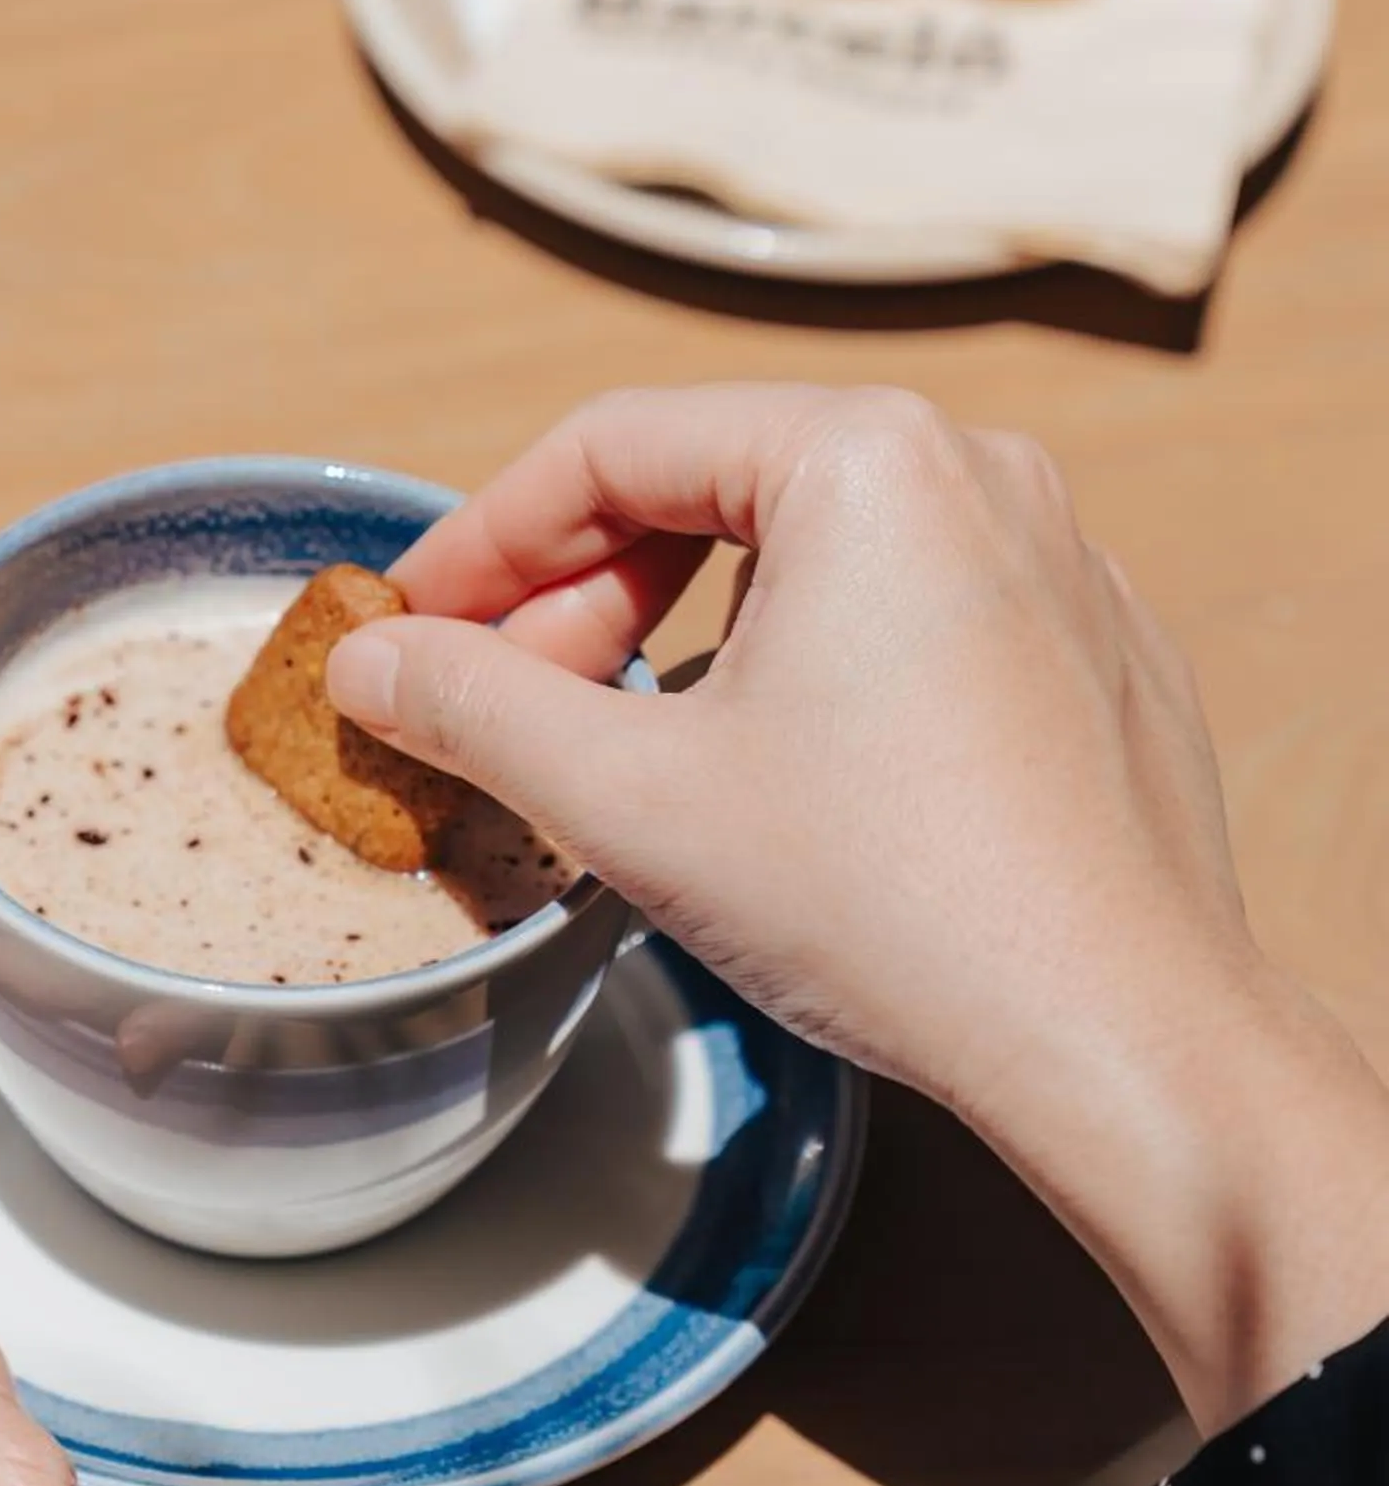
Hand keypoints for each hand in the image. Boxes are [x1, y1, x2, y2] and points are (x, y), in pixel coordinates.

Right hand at [328, 382, 1388, 1430]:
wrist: (1116, 1038)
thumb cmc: (891, 905)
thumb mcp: (629, 797)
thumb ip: (474, 705)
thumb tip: (368, 661)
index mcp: (865, 458)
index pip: (612, 447)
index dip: (484, 541)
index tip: (413, 628)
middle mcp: (979, 473)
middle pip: (716, 485)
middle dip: (585, 593)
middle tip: (507, 707)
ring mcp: (1056, 561)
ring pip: (814, 556)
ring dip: (689, 634)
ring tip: (628, 751)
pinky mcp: (1094, 656)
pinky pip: (911, 618)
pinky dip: (809, 670)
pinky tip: (771, 783)